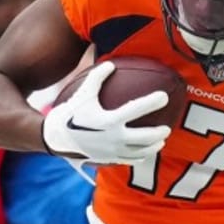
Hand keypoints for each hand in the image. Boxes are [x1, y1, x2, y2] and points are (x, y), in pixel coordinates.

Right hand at [42, 61, 172, 163]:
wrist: (57, 139)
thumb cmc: (71, 112)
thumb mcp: (83, 93)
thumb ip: (97, 76)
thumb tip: (111, 63)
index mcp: (109, 120)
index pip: (136, 109)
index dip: (152, 102)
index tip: (164, 96)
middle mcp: (114, 138)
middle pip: (145, 137)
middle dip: (159, 132)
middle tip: (167, 127)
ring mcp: (113, 151)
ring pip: (141, 152)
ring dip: (154, 146)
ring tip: (161, 141)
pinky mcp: (110, 160)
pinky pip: (131, 160)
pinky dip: (141, 156)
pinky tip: (146, 151)